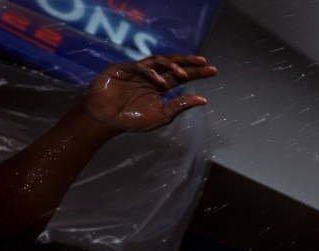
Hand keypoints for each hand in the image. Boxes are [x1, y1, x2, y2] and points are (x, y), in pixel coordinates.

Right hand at [78, 55, 216, 133]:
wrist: (105, 121)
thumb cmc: (132, 120)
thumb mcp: (162, 115)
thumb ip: (180, 106)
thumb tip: (203, 100)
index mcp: (159, 86)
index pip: (181, 76)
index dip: (197, 72)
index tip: (213, 70)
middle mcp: (150, 77)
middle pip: (171, 63)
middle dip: (188, 61)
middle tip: (203, 61)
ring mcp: (136, 71)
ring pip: (157, 61)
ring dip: (172, 66)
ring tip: (184, 75)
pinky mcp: (122, 69)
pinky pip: (140, 67)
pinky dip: (152, 74)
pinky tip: (161, 83)